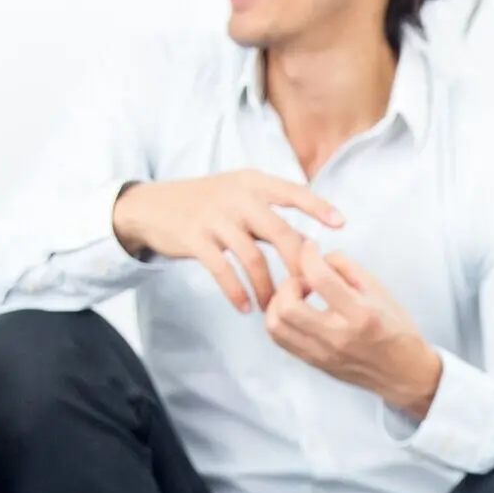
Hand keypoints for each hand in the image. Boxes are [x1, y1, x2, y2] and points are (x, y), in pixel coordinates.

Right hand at [112, 171, 342, 311]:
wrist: (152, 206)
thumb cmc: (206, 204)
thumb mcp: (238, 193)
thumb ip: (270, 210)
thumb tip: (310, 243)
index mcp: (253, 183)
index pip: (292, 192)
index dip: (317, 207)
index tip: (341, 224)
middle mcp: (237, 196)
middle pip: (279, 233)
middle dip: (298, 267)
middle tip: (308, 293)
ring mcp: (215, 217)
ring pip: (253, 258)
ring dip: (267, 288)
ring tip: (273, 309)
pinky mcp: (195, 237)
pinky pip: (223, 270)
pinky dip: (237, 292)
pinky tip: (246, 308)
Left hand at [264, 240, 442, 419]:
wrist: (405, 375)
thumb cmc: (398, 332)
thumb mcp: (382, 293)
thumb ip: (349, 269)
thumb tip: (321, 257)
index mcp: (360, 315)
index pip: (320, 279)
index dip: (309, 255)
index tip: (310, 248)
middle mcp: (338, 337)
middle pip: (288, 306)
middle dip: (288, 283)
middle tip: (303, 279)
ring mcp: (323, 354)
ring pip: (276, 326)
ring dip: (279, 303)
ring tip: (297, 297)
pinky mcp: (315, 363)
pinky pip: (281, 339)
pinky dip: (281, 320)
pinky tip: (297, 313)